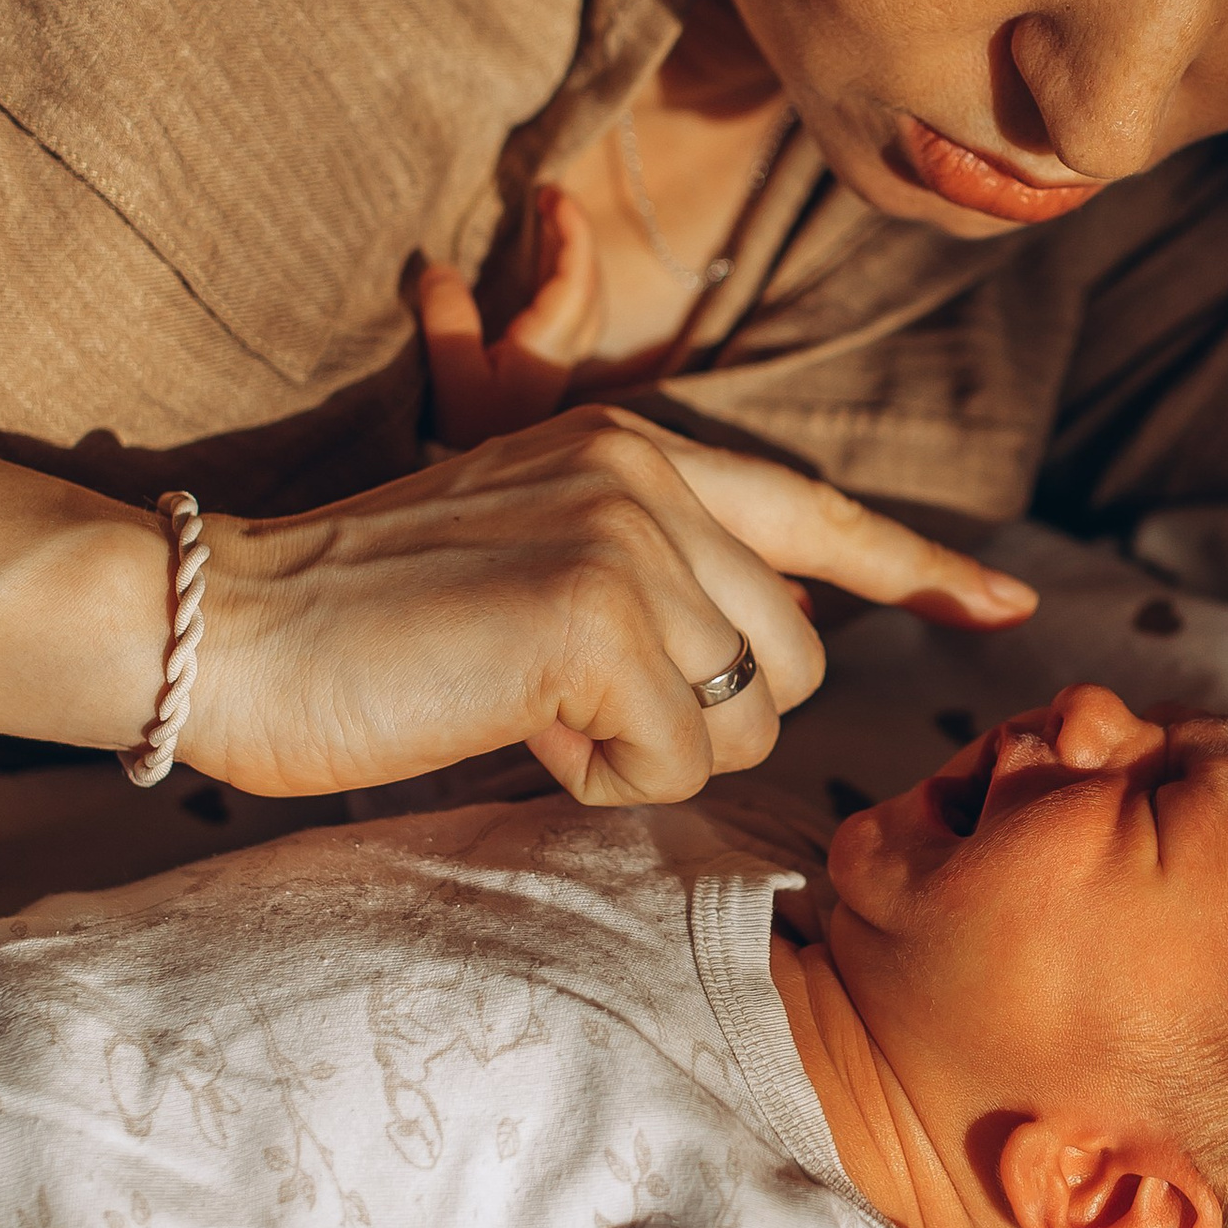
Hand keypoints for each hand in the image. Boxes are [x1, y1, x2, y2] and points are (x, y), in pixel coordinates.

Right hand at [185, 402, 1035, 803]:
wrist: (227, 626)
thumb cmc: (360, 624)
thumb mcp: (525, 556)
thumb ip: (645, 572)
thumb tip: (756, 658)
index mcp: (636, 448)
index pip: (814, 512)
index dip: (912, 572)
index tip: (1000, 608)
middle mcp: (650, 473)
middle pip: (793, 657)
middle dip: (705, 721)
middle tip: (572, 711)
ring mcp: (630, 537)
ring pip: (746, 715)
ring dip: (648, 753)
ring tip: (529, 706)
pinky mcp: (599, 618)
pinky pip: (669, 763)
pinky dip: (593, 779)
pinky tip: (507, 725)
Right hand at [416, 184, 600, 447]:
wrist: (478, 485)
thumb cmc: (462, 429)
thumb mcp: (449, 374)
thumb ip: (447, 318)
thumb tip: (440, 268)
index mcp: (549, 347)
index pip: (577, 278)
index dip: (572, 231)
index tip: (554, 194)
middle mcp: (564, 353)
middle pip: (590, 284)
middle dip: (574, 236)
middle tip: (548, 197)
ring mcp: (557, 364)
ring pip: (584, 298)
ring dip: (571, 256)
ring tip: (545, 222)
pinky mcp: (543, 372)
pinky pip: (568, 311)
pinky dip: (561, 278)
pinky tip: (540, 268)